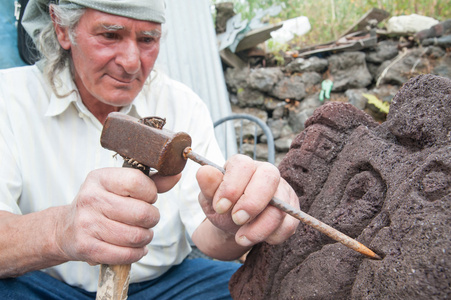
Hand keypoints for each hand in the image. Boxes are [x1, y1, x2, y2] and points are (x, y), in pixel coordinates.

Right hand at [54, 168, 179, 264]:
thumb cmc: (101, 204)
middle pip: (141, 212)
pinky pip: (125, 254)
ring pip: (136, 236)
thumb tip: (175, 175)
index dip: (150, 193)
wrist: (66, 229)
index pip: (137, 182)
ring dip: (146, 237)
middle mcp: (90, 198)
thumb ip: (151, 181)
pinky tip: (136, 248)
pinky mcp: (87, 247)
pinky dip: (137, 253)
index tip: (147, 198)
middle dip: (152, 218)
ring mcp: (87, 224)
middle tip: (148, 219)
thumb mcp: (120, 186)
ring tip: (142, 234)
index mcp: (100, 178)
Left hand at [196, 155, 298, 247]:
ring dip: (260, 227)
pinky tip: (257, 238)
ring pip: (280, 206)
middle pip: (269, 178)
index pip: (243, 165)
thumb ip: (208, 187)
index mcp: (243, 165)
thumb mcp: (210, 199)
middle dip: (252, 202)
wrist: (235, 225)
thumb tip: (204, 172)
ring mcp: (282, 190)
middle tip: (237, 220)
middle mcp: (266, 173)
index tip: (220, 207)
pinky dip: (273, 236)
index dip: (232, 186)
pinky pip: (289, 224)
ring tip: (241, 238)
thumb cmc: (224, 206)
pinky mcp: (292, 210)